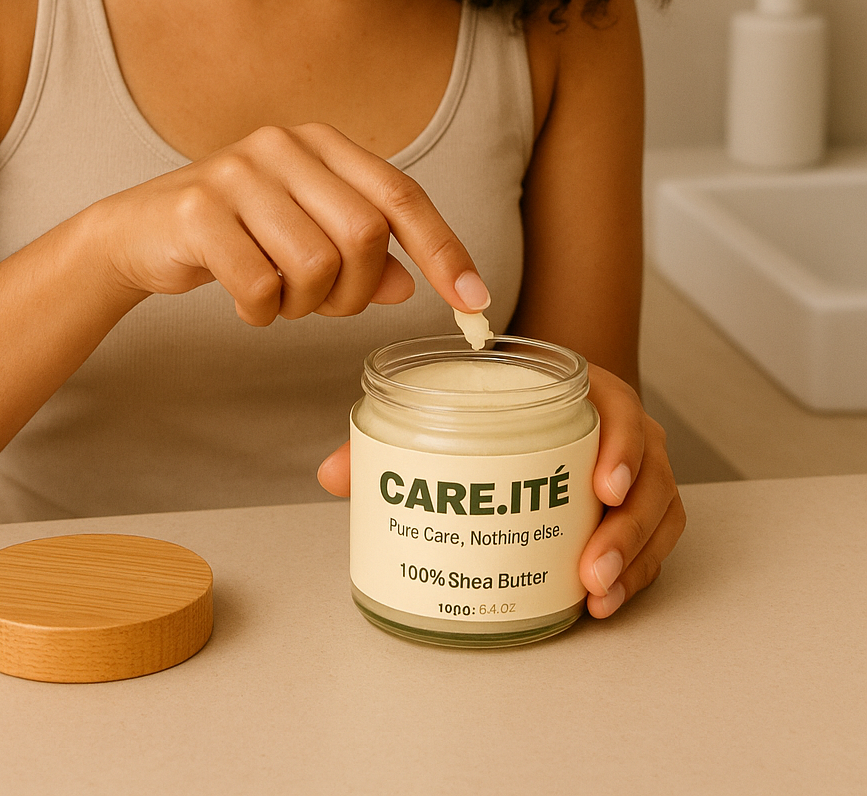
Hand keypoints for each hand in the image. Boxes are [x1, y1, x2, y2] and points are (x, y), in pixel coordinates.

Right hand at [96, 122, 490, 325]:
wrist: (138, 232)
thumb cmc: (235, 234)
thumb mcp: (305, 238)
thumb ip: (361, 255)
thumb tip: (411, 286)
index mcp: (321, 143)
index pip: (401, 194)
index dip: (444, 249)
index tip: (474, 302)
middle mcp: (283, 145)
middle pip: (363, 235)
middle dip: (353, 292)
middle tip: (323, 306)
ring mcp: (238, 172)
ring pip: (315, 265)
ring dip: (302, 305)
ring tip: (276, 298)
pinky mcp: (199, 209)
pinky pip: (261, 285)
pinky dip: (261, 311)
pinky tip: (244, 300)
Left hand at [317, 365, 685, 618]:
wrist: (544, 395)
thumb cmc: (498, 399)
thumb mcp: (459, 403)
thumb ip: (396, 436)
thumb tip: (333, 474)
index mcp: (588, 390)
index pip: (620, 410)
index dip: (621, 448)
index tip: (602, 486)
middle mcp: (625, 428)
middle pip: (650, 475)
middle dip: (626, 528)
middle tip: (590, 568)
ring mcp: (640, 469)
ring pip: (659, 514)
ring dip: (634, 558)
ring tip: (597, 595)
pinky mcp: (642, 506)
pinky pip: (656, 541)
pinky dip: (639, 572)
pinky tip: (606, 603)